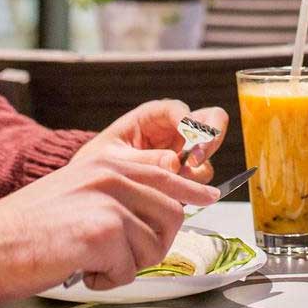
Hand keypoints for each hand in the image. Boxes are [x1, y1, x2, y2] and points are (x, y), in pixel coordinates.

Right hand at [0, 151, 219, 299]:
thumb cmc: (28, 226)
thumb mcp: (78, 189)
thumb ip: (118, 190)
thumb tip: (161, 204)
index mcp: (107, 161)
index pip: (167, 173)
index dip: (191, 189)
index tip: (207, 196)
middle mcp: (112, 174)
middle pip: (173, 212)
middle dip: (155, 243)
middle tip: (121, 254)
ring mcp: (110, 202)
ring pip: (156, 244)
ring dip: (128, 264)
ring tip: (92, 259)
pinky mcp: (104, 233)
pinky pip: (131, 269)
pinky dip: (109, 279)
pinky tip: (81, 269)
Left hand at [76, 99, 228, 182]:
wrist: (94, 185)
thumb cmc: (99, 163)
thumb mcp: (113, 158)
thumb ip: (142, 160)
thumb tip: (174, 164)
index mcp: (153, 116)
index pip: (180, 110)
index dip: (188, 122)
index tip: (189, 138)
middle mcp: (174, 131)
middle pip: (212, 120)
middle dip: (211, 137)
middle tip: (197, 159)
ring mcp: (183, 153)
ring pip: (207, 155)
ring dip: (197, 171)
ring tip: (172, 185)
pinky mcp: (185, 175)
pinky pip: (199, 180)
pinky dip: (192, 189)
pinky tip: (171, 196)